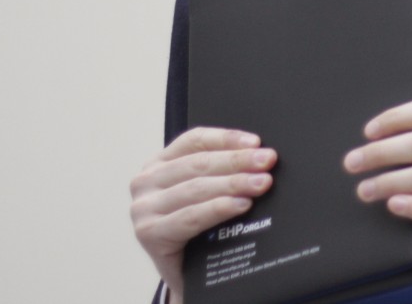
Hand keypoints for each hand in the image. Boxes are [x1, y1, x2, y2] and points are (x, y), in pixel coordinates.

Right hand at [129, 127, 276, 300]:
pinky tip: (241, 205)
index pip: (195, 141)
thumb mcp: (206, 192)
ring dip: (234, 184)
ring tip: (261, 183)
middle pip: (199, 163)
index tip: (256, 142)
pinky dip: (219, 209)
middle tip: (268, 161)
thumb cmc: (198, 228)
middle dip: (238, 161)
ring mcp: (144, 208)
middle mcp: (146, 182)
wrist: (185, 274)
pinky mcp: (148, 233)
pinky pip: (191, 217)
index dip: (226, 138)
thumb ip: (221, 171)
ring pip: (197, 188)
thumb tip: (258, 156)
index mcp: (159, 163)